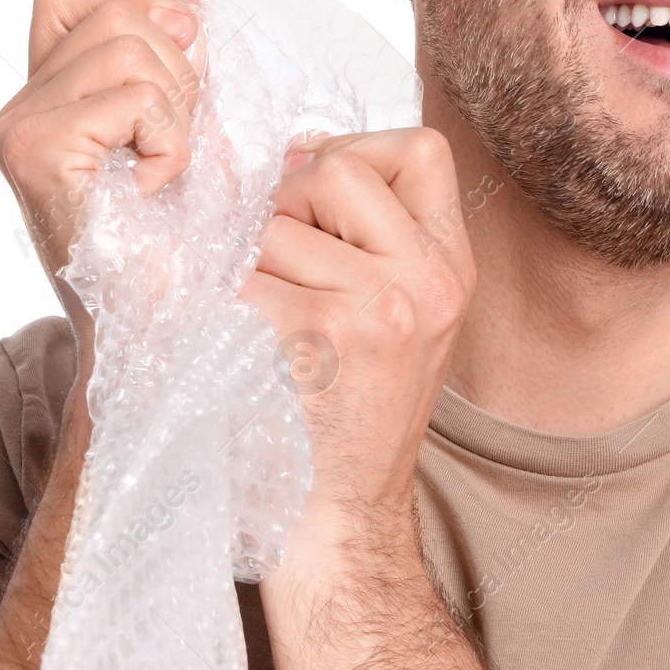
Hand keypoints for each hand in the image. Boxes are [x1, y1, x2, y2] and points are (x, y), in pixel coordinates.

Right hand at [0, 0, 204, 311]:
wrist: (154, 331)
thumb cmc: (172, 248)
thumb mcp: (183, 134)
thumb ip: (177, 63)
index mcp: (43, 100)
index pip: (72, 0)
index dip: (136, 13)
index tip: (177, 75)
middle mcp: (18, 110)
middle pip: (115, 14)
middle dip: (177, 70)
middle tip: (173, 145)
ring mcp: (20, 129)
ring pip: (129, 48)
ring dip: (177, 110)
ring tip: (163, 170)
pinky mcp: (38, 152)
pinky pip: (136, 99)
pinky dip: (171, 143)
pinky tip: (153, 189)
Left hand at [239, 127, 476, 540]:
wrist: (337, 519)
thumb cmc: (346, 417)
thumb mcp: (396, 317)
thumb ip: (368, 235)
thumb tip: (297, 153)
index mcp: (452, 269)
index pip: (418, 150)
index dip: (354, 155)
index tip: (318, 204)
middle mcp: (429, 283)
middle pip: (336, 168)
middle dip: (287, 204)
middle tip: (279, 269)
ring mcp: (379, 308)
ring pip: (274, 222)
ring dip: (246, 260)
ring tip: (260, 317)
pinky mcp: (319, 337)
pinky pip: (240, 271)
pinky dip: (216, 296)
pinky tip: (232, 338)